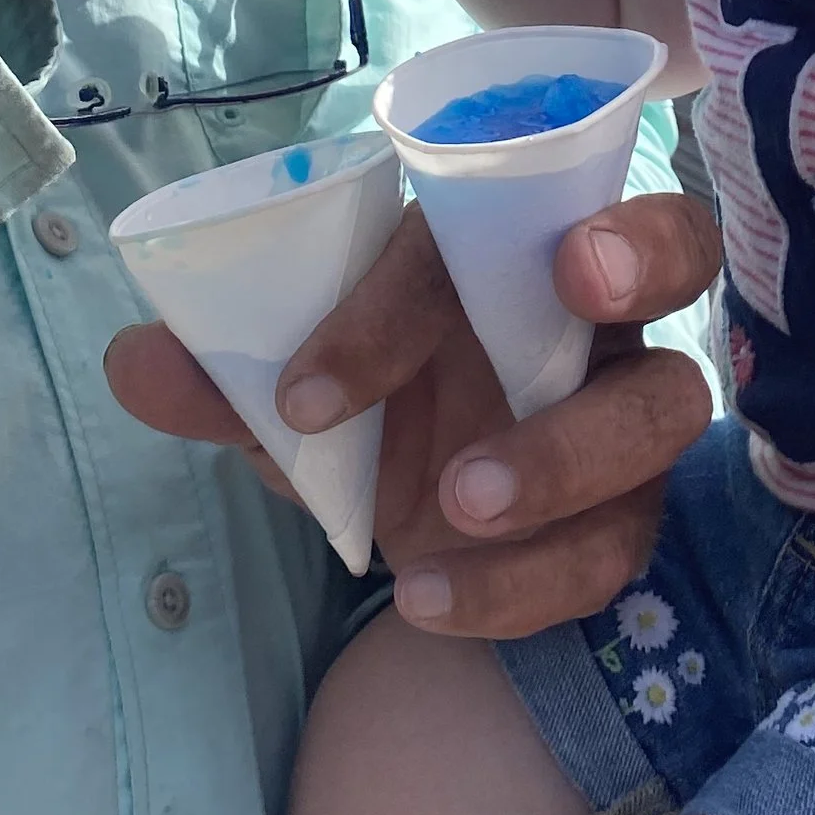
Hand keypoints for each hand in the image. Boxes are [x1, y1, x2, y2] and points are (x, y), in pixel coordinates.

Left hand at [105, 189, 719, 632]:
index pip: (482, 216)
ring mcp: (628, 403)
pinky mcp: (631, 510)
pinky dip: (525, 582)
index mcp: (503, 231)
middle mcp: (592, 301)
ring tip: (457, 503)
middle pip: (677, 244)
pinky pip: (618, 543)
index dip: (407, 292)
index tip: (307, 389)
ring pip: (666, 404)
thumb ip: (222, 371)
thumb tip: (137, 359)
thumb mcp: (285, 384)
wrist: (407, 500)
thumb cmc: (363, 390)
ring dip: (570, 450)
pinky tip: (426, 598)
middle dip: (635, 255)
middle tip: (571, 288)